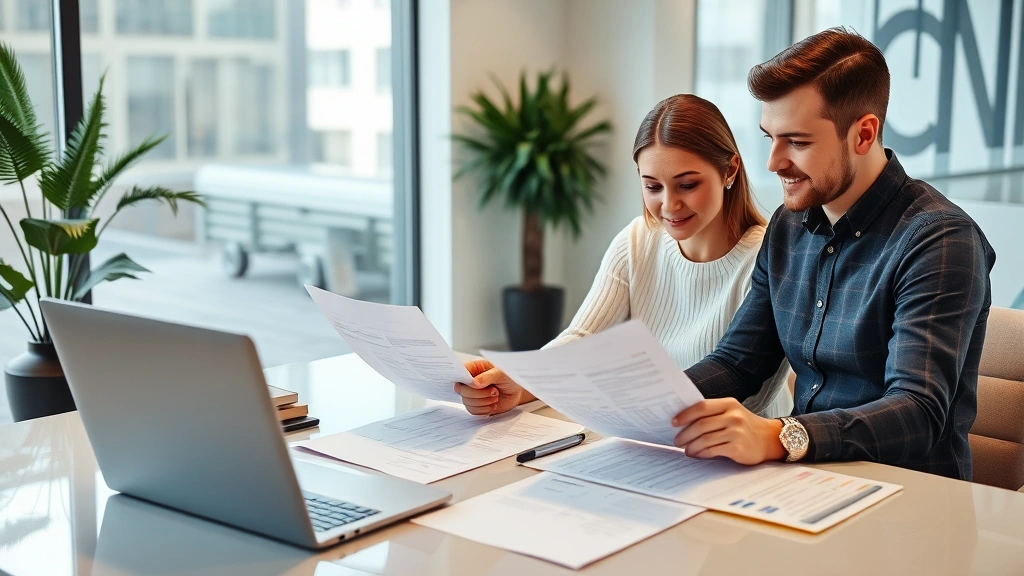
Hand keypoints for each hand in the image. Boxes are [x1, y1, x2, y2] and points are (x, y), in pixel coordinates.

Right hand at [454, 360, 525, 415]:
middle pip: (461, 390)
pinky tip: (493, 404)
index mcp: (474, 368)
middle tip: (494, 390)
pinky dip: (484, 409)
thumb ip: (487, 377)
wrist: (517, 393)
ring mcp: (472, 394)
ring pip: (466, 402)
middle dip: (478, 393)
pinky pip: (472, 410)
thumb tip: (473, 383)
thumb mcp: (501, 374)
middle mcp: (470, 381)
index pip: (459, 371)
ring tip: (495, 396)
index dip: (461, 378)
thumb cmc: (510, 379)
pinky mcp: (476, 405)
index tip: (473, 384)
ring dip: (483, 402)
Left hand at [671, 398, 785, 464]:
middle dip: (685, 434)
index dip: (685, 414)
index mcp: (729, 404)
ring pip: (704, 439)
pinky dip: (701, 453)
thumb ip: (713, 414)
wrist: (769, 439)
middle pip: (701, 425)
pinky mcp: (738, 448)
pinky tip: (697, 454)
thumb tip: (683, 422)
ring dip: (691, 446)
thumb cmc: (745, 426)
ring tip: (686, 450)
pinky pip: (712, 450)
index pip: (702, 406)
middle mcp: (733, 416)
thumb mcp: (732, 413)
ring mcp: (736, 432)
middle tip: (677, 440)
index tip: (673, 422)